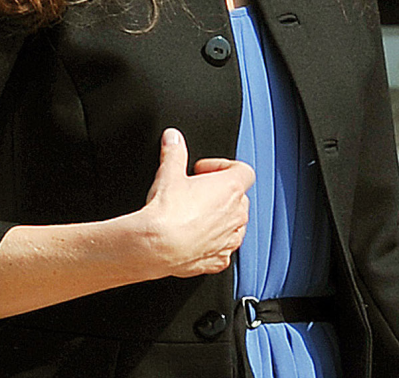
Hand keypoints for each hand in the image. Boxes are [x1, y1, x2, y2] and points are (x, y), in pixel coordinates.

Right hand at [138, 127, 253, 276]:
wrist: (156, 247)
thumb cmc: (166, 213)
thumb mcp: (168, 174)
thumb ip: (174, 152)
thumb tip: (173, 139)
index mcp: (230, 189)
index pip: (243, 170)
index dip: (222, 167)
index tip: (204, 170)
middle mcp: (236, 214)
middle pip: (239, 197)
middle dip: (220, 193)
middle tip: (197, 192)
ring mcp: (230, 239)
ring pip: (235, 224)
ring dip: (220, 218)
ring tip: (195, 216)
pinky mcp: (220, 260)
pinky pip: (224, 249)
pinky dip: (213, 243)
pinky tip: (194, 238)